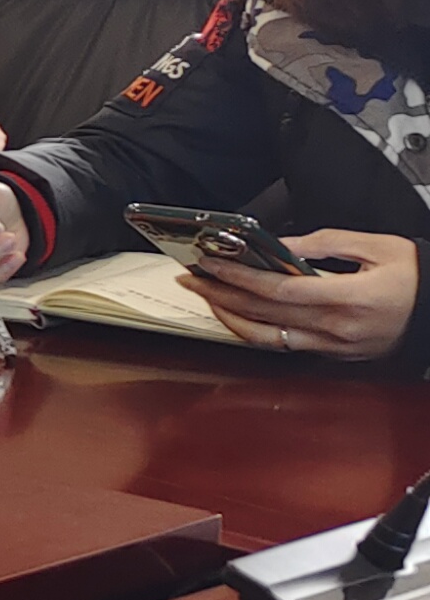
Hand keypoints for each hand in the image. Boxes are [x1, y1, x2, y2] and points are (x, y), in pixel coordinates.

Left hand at [186, 230, 418, 360]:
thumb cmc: (417, 277)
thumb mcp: (377, 246)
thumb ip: (325, 244)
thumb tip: (281, 244)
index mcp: (350, 297)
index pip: (279, 290)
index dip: (240, 278)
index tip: (212, 264)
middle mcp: (337, 327)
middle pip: (264, 314)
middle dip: (221, 294)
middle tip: (192, 276)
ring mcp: (333, 346)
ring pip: (266, 337)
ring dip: (228, 316)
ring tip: (205, 295)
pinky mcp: (332, 354)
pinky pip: (282, 346)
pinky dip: (252, 332)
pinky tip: (235, 316)